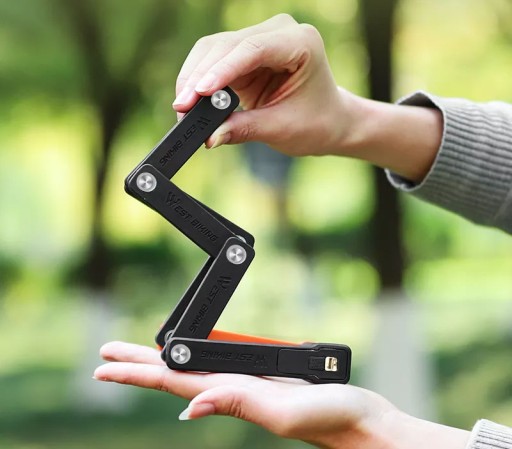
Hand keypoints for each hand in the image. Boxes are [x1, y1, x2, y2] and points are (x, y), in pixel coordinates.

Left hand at [94, 341, 468, 448]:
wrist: (360, 420)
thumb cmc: (331, 418)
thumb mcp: (286, 412)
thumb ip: (239, 403)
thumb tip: (189, 406)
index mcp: (233, 395)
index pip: (172, 381)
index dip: (136, 372)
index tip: (105, 364)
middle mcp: (233, 391)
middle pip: (173, 375)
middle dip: (138, 364)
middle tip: (106, 355)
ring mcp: (247, 385)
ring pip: (193, 370)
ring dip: (163, 361)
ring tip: (141, 354)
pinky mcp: (263, 379)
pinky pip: (219, 367)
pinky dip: (196, 360)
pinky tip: (190, 363)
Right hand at [172, 14, 442, 181]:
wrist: (329, 120)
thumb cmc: (317, 123)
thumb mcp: (283, 129)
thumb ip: (245, 129)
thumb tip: (209, 136)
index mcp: (300, 43)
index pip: (253, 49)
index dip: (222, 70)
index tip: (199, 93)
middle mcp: (278, 32)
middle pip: (226, 45)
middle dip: (200, 77)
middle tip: (181, 109)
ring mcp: (260, 39)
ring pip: (213, 49)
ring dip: (194, 78)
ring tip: (182, 109)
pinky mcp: (245, 53)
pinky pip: (213, 60)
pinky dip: (199, 80)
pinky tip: (189, 100)